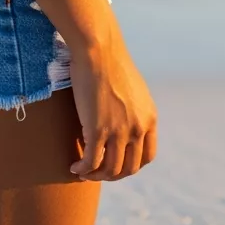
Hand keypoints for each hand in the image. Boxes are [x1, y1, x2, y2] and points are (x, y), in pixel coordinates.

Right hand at [68, 23, 157, 181]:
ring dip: (96, 175)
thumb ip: (133, 107)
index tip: (117, 164)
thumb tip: (123, 117)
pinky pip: (91, 162)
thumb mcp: (132, 88)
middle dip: (113, 175)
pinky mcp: (97, 130)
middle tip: (97, 171)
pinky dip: (83, 169)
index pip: (147, 157)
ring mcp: (119, 131)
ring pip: (110, 170)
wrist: (98, 48)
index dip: (131, 166)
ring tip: (83, 171)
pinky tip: (74, 166)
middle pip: (129, 168)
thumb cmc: (109, 60)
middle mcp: (138, 128)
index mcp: (149, 118)